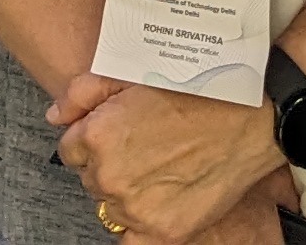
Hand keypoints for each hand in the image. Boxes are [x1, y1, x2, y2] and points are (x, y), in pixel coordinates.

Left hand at [53, 75, 281, 244]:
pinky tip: (156, 205)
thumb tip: (55, 116)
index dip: (93, 139)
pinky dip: (139, 227)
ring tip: (158, 170)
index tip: (118, 135)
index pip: (70, 149)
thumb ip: (83, 93)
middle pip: (91, 178)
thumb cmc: (195, 94)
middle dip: (109, 164)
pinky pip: (131, 240)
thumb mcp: (132, 77)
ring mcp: (135, 208)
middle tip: (144, 149)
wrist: (250, 121)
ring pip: (110, 207)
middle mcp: (109, 175)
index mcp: (96, 135)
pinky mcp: (163, 232)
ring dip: (125, 193)